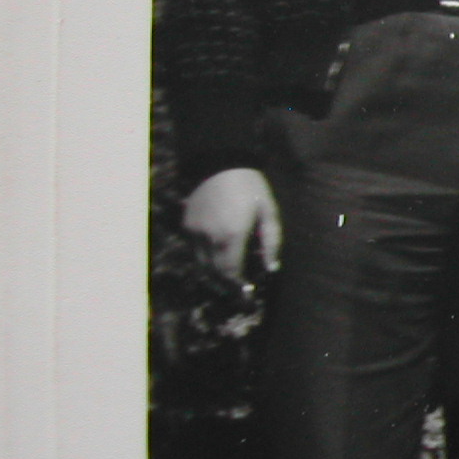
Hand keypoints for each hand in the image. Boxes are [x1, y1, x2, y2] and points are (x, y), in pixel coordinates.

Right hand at [183, 168, 280, 284]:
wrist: (219, 163)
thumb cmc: (250, 187)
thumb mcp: (268, 212)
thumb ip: (271, 242)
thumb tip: (271, 268)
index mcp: (232, 235)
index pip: (231, 272)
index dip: (238, 287)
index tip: (247, 295)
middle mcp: (209, 237)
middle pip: (214, 273)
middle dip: (226, 286)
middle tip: (239, 293)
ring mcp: (195, 231)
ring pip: (201, 264)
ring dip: (214, 276)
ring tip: (229, 282)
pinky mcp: (187, 225)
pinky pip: (195, 251)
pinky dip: (205, 260)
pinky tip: (217, 261)